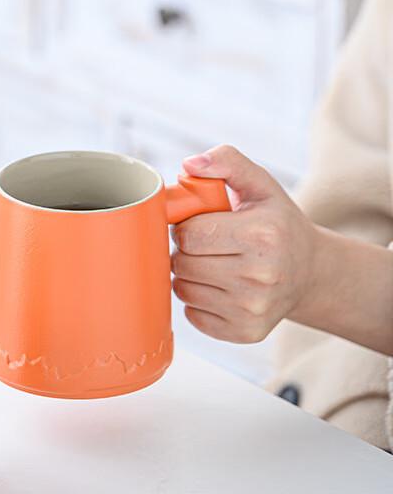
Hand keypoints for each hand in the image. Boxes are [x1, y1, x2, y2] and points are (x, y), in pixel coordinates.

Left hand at [171, 145, 317, 342]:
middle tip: (206, 245)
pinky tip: (219, 288)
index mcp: (262, 234)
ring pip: (182, 289)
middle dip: (186, 251)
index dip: (186, 227)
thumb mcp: (259, 185)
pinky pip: (192, 315)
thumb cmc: (277, 224)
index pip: (189, 234)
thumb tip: (189, 165)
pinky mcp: (244, 332)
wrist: (310, 272)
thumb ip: (226, 162)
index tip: (201, 225)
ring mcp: (252, 308)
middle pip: (182, 263)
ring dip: (188, 276)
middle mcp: (260, 275)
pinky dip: (197, 301)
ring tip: (213, 264)